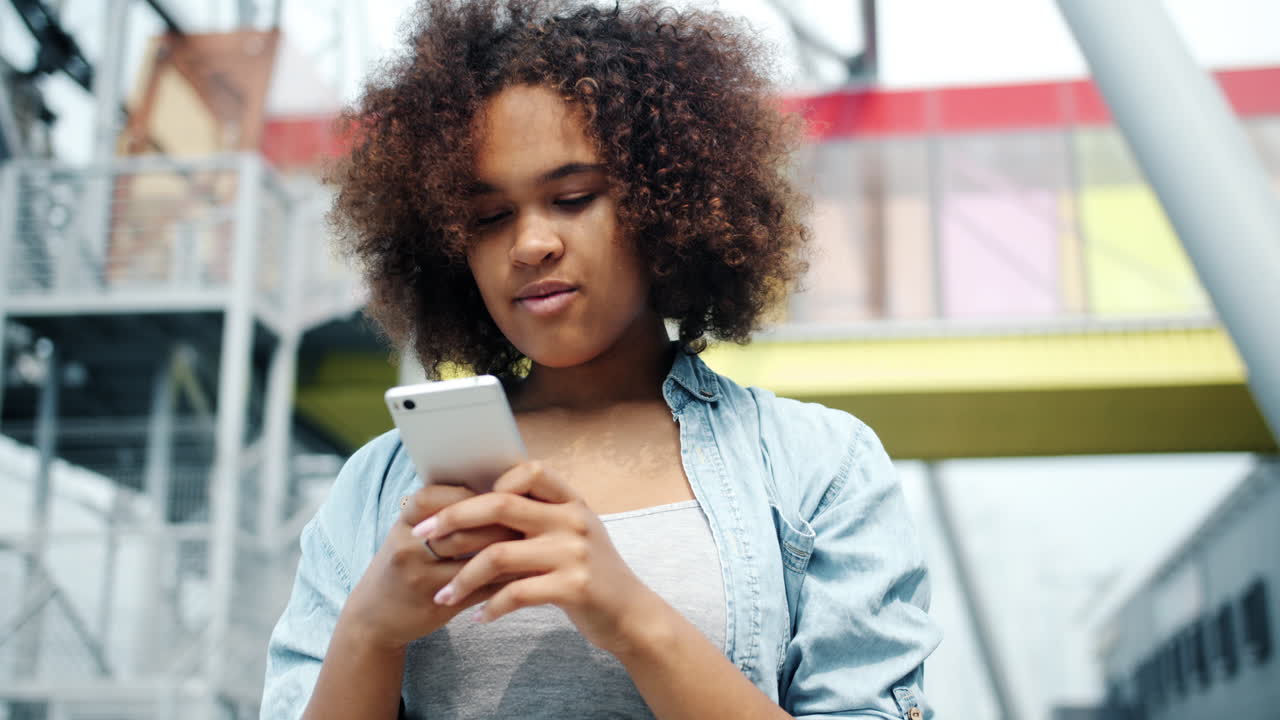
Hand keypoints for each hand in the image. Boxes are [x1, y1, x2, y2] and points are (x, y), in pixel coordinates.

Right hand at [338, 483, 519, 652]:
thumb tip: (496, 483)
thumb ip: (445, 510)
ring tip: (536, 542)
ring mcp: (421, 579)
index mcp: (405, 523)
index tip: (501, 493)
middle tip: (532, 518)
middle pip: (463, 530)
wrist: (374, 616)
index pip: (436, 497)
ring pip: (476, 561)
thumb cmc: (405, 562)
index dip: (472, 495)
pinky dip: (508, 580)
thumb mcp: (412, 532)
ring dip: (510, 552)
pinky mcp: (438, 605)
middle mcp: (408, 548)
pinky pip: (482, 590)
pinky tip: (528, 573)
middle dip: (501, 524)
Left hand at [416, 462, 662, 654]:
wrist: (632, 615)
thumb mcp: (573, 535)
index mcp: (571, 502)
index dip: (488, 482)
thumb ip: (538, 518)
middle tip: (420, 536)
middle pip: (499, 505)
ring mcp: (574, 553)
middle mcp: (573, 520)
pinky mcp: (573, 587)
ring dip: (462, 577)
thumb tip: (479, 506)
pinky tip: (478, 617)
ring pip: (499, 554)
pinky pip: (516, 593)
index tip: (459, 503)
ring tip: (443, 595)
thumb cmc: (592, 574)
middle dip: (452, 518)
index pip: (528, 470)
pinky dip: (490, 607)